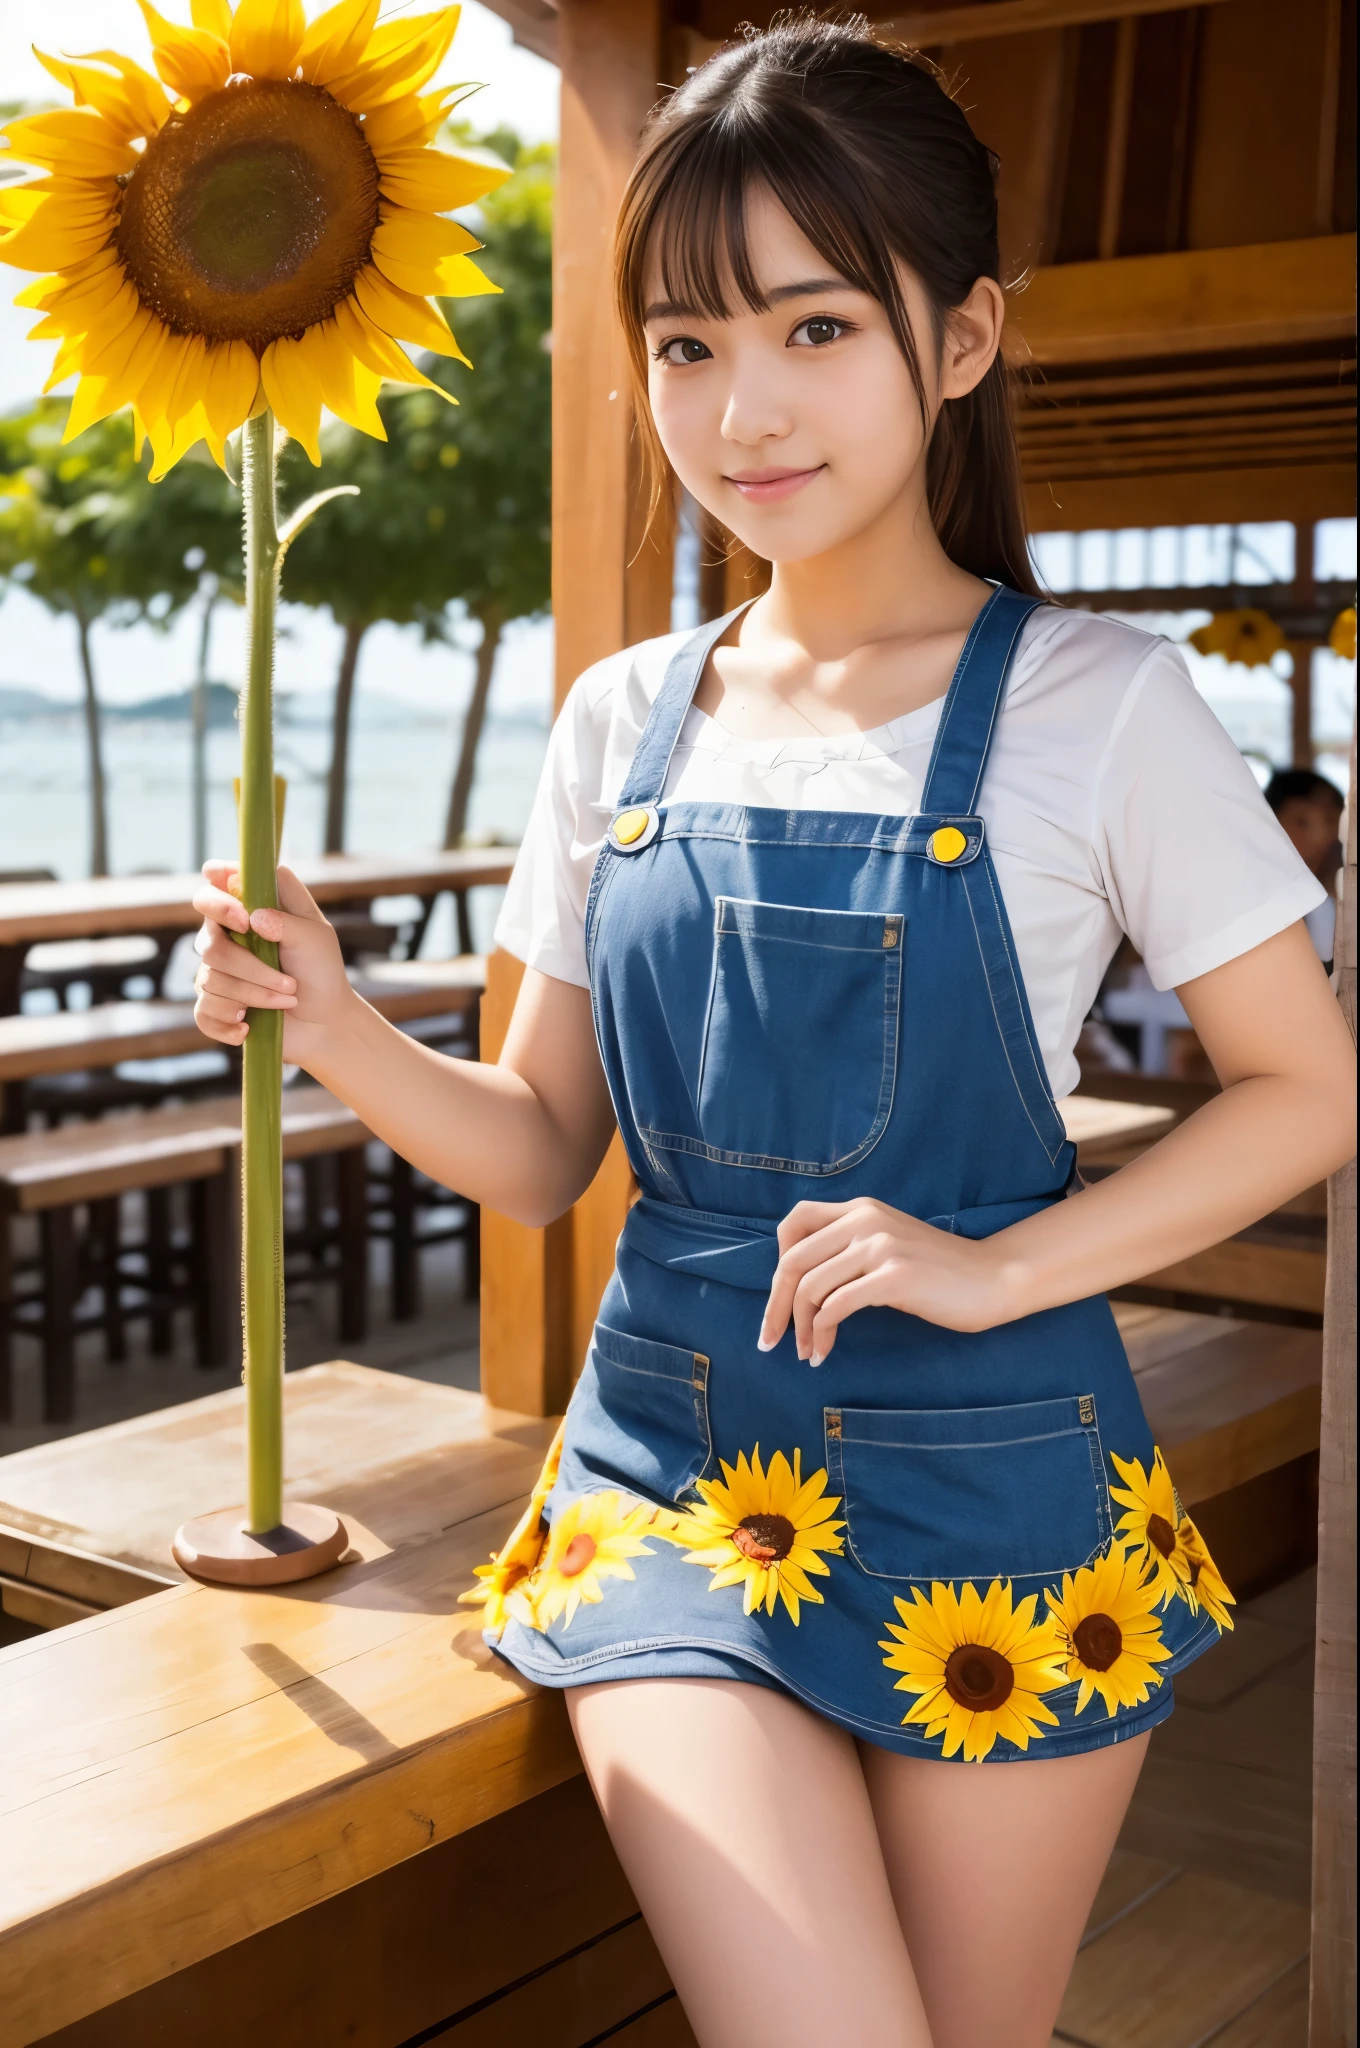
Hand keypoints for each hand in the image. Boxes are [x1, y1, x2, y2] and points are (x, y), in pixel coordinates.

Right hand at [192, 861, 354, 1067]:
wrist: (324, 1020)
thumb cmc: (320, 970)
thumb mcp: (314, 936)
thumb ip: (286, 918)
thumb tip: (254, 917)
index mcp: (244, 913)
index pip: (210, 894)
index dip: (217, 901)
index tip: (243, 917)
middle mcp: (224, 940)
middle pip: (210, 945)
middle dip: (251, 967)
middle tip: (288, 981)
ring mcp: (215, 974)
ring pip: (211, 981)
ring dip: (256, 995)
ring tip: (287, 999)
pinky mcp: (213, 1007)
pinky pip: (203, 1012)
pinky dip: (229, 1022)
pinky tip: (249, 1025)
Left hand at [757, 1198, 1013, 1362]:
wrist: (993, 1278)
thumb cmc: (938, 1272)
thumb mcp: (887, 1246)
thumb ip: (849, 1250)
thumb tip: (799, 1285)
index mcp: (860, 1210)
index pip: (794, 1223)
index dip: (777, 1264)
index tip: (780, 1301)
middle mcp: (865, 1220)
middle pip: (793, 1261)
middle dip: (776, 1306)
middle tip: (771, 1339)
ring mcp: (880, 1246)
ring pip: (811, 1287)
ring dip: (801, 1327)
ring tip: (807, 1352)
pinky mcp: (894, 1276)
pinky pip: (837, 1305)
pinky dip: (822, 1333)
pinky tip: (824, 1351)